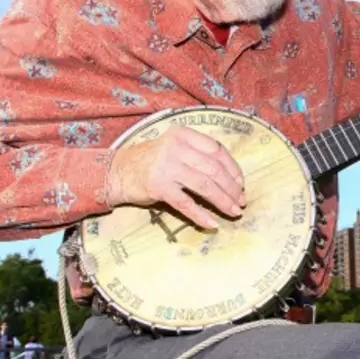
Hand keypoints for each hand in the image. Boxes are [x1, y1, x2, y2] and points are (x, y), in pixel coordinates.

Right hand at [105, 126, 245, 229]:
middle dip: (231, 188)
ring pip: (204, 186)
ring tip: (233, 212)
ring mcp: (167, 167)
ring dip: (222, 201)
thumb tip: (232, 178)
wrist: (118, 171)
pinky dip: (201, 215)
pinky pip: (186, 204)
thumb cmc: (153, 160)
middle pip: (214, 169)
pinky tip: (212, 224)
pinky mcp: (158, 187)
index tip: (241, 183)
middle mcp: (176, 148)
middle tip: (241, 201)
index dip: (233, 168)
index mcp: (183, 135)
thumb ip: (198, 155)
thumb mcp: (175, 147)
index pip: (217, 150)